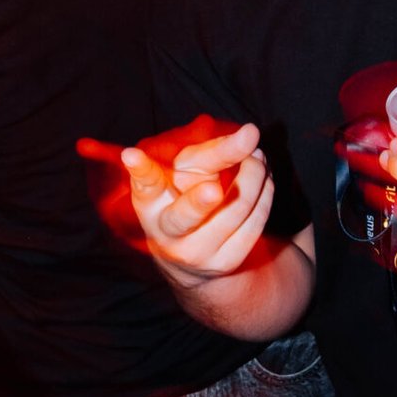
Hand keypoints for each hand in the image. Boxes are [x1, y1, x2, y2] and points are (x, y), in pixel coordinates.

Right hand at [120, 119, 273, 279]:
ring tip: (258, 156)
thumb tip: (251, 134)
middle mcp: (167, 233)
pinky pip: (256, 222)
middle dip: (198, 202)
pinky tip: (265, 178)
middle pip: (184, 216)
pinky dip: (266, 193)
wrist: (189, 255)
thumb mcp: (189, 171)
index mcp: (150, 203)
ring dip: (255, 173)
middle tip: (213, 189)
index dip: (140, 169)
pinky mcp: (226, 263)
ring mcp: (196, 253)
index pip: (145, 184)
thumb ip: (214, 150)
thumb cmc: (185, 195)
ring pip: (236, 207)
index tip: (131, 154)